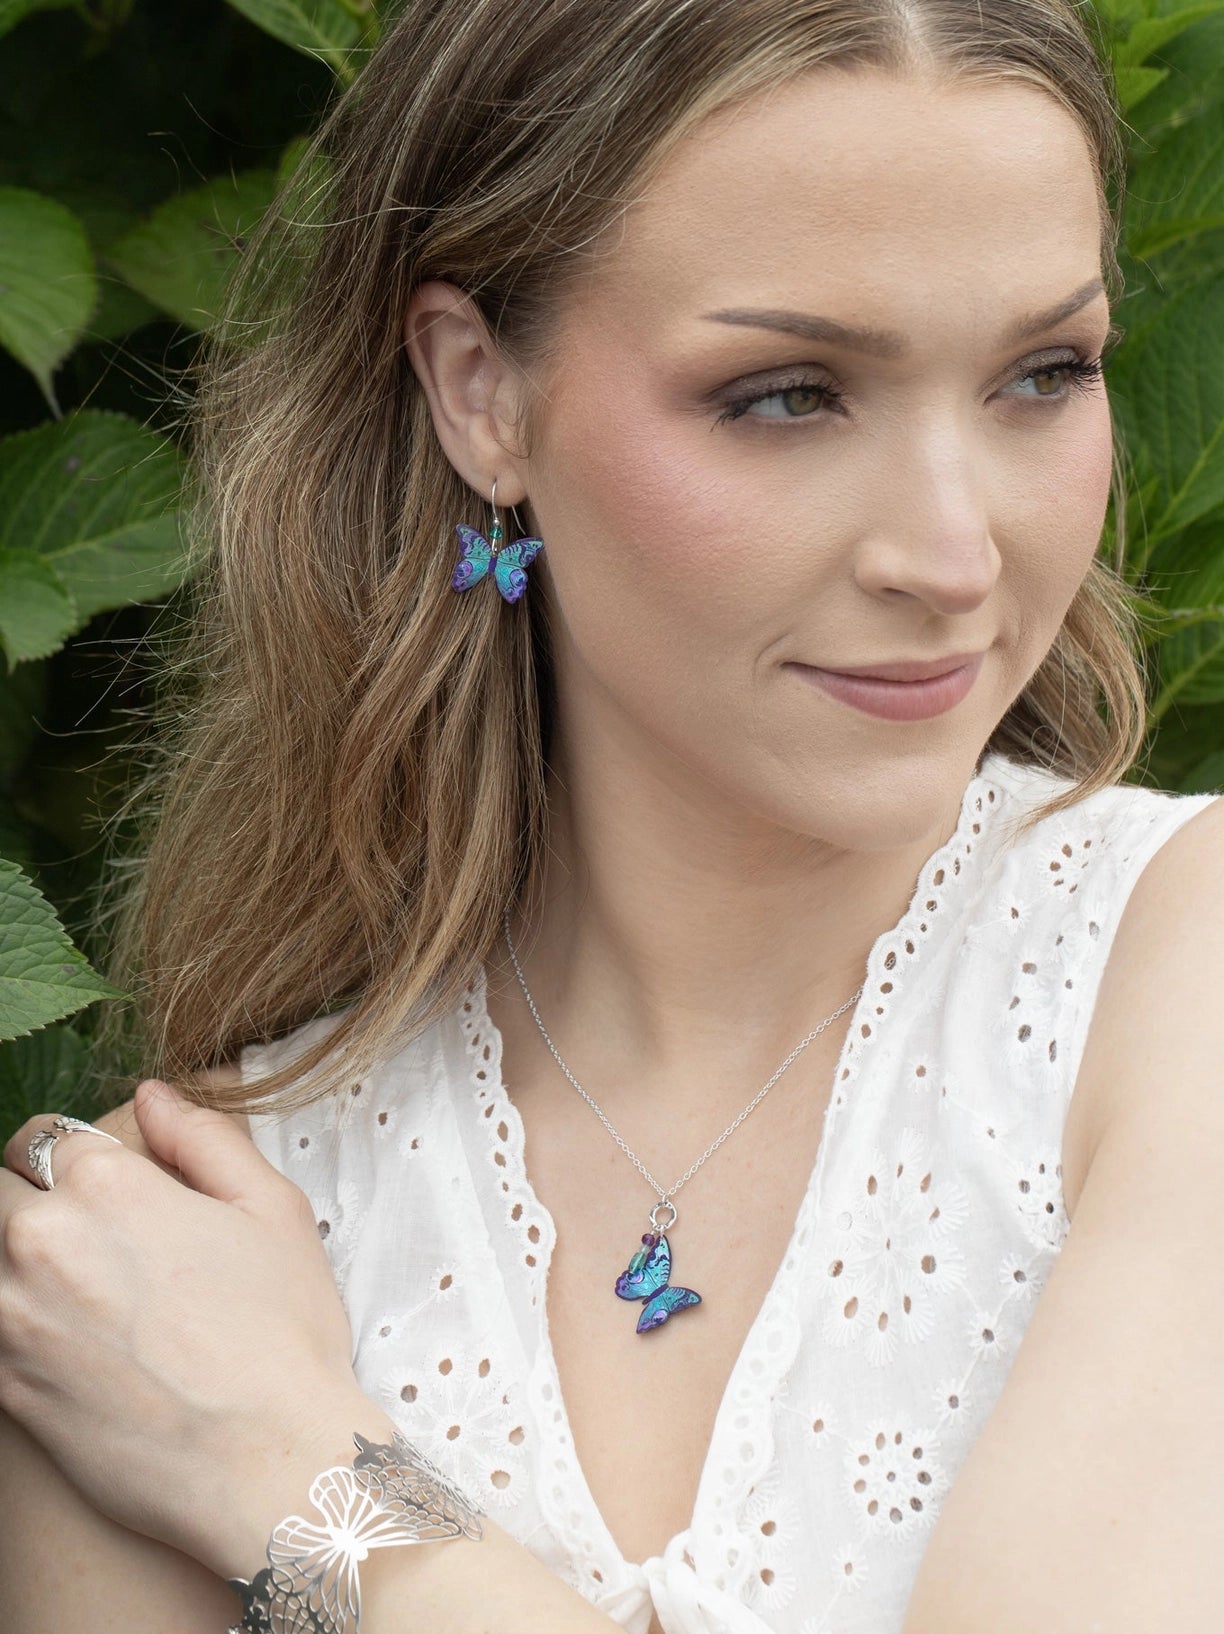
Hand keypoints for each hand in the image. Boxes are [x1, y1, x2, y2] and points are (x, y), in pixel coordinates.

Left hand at [0, 1082, 386, 1578]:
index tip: (97, 1183)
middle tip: (80, 1236)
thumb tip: (153, 1096)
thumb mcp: (274, 1211)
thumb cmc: (284, 1335)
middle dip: (31, 1199)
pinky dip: (12, 1319)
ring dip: (16, 1260)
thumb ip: (205, 1139)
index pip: (45, 1135)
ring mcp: (12, 1318)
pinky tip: (57, 1337)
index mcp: (112, 1186)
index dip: (72, 1154)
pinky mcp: (1, 1387)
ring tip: (67, 1287)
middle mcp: (45, 1241)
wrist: (265, 1462)